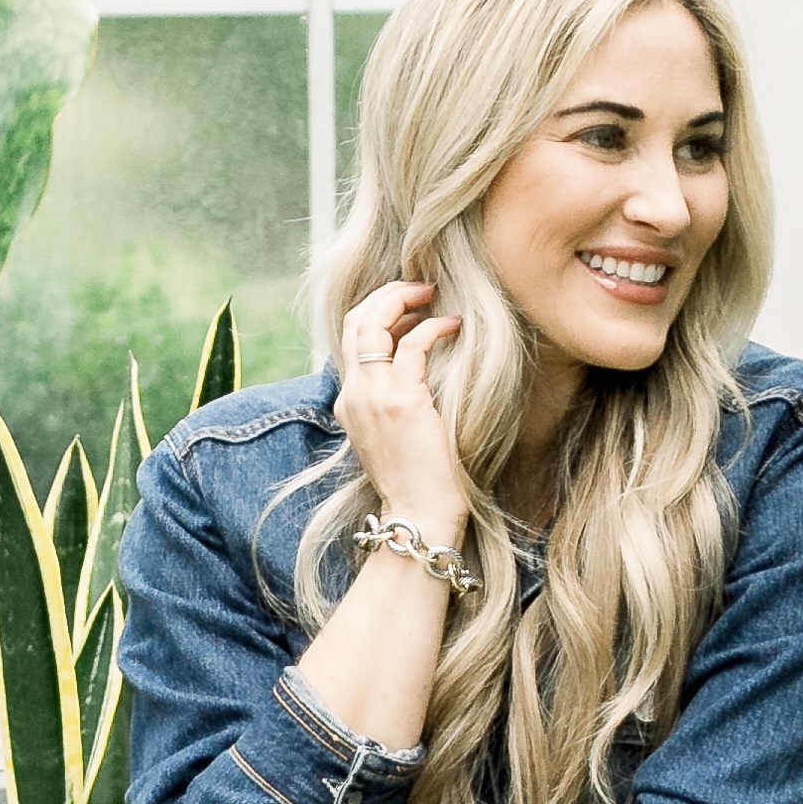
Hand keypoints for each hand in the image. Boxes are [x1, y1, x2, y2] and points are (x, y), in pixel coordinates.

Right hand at [335, 275, 470, 544]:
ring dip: (403, 299)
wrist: (419, 516)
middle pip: (354, 320)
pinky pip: (412, 344)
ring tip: (432, 294)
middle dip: (386, 294)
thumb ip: (392, 404)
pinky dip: (433, 327)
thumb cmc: (417, 482)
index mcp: (349, 402)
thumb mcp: (392, 437)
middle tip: (419, 287)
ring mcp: (373, 396)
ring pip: (372, 322)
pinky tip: (453, 326)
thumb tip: (417, 372)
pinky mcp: (401, 400)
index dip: (377, 312)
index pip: (350, 339)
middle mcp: (353, 394)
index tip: (408, 308)